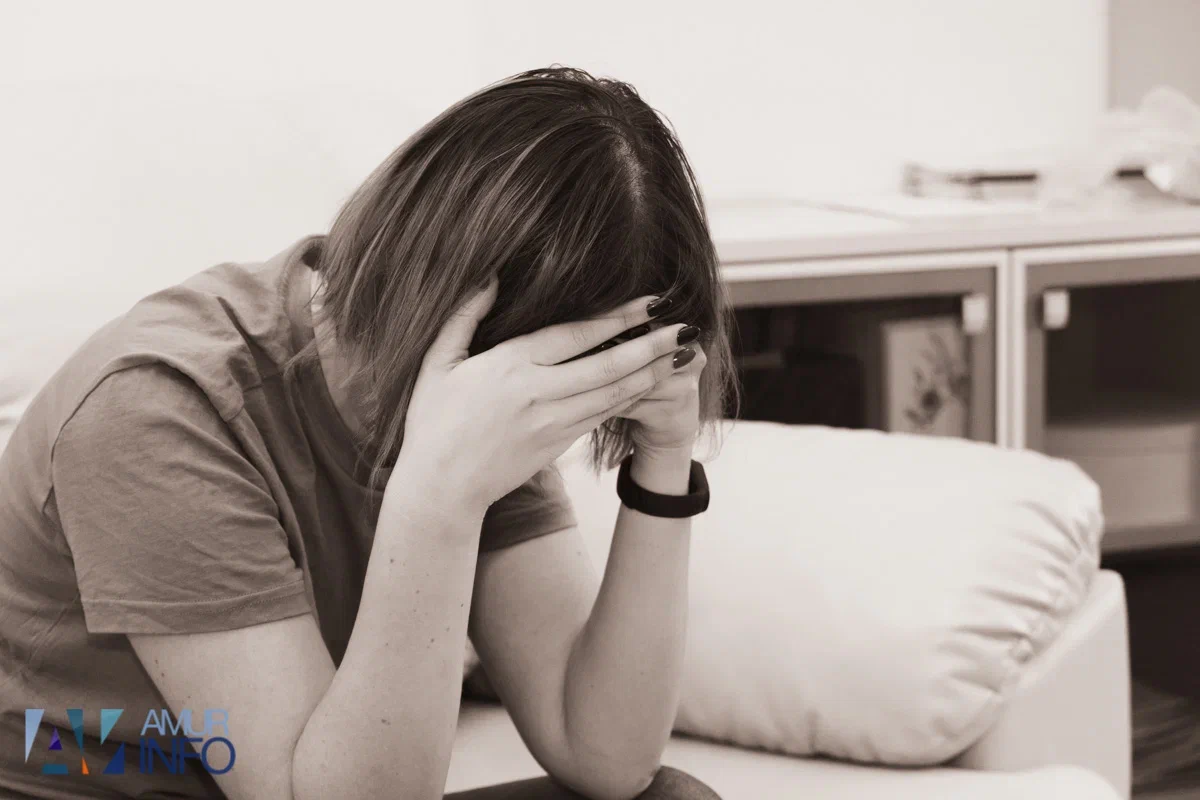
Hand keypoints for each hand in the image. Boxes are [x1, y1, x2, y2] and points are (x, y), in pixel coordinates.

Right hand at [396, 280, 699, 516]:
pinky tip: (653, 383)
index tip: (649, 302)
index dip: (617, 318)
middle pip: (607, 365)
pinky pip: (603, 415)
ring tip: (682, 353)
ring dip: (652, 372)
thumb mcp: (438, 362)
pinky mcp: (560, 444)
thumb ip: (465, 315)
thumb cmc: (434, 421)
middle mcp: (538, 394)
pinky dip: (633, 398)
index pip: (574, 335)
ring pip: (614, 394)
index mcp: (509, 366)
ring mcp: (553, 423)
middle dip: (651, 345)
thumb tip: (491, 275)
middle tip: (686, 327)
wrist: (442, 488)